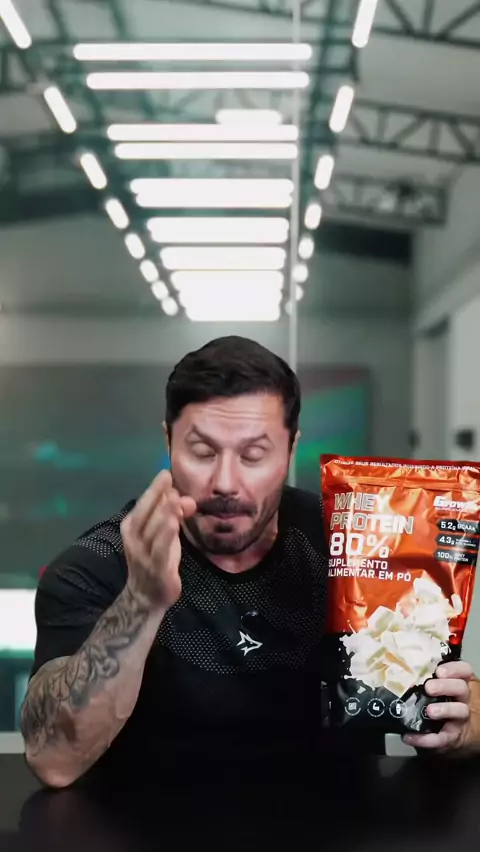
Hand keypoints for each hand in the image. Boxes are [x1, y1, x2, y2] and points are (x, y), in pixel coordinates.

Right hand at [121, 470, 195, 610]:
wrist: (146, 596)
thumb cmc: (155, 558)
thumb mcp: (164, 534)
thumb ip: (174, 515)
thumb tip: (186, 499)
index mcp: (132, 526)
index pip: (143, 503)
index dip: (154, 488)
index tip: (165, 473)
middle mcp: (134, 538)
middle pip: (144, 511)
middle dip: (155, 494)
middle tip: (166, 477)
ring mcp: (143, 553)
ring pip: (152, 529)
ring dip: (163, 512)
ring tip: (172, 498)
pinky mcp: (156, 568)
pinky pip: (160, 549)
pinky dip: (166, 536)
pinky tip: (173, 524)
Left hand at [403, 661, 472, 750]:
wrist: (455, 732)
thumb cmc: (444, 701)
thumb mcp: (441, 686)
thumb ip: (427, 675)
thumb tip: (400, 663)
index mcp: (460, 682)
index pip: (464, 670)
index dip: (454, 669)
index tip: (439, 671)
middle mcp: (463, 698)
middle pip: (461, 688)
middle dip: (445, 686)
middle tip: (429, 687)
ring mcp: (460, 718)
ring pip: (459, 711)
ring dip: (444, 710)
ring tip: (430, 711)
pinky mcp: (453, 737)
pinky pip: (442, 738)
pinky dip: (425, 739)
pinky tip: (409, 736)